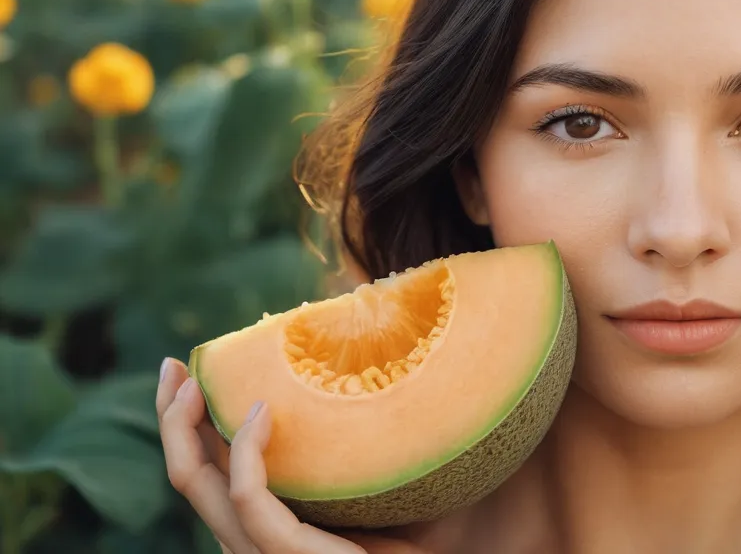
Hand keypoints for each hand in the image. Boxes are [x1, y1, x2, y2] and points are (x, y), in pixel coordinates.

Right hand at [157, 357, 427, 553]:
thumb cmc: (437, 513)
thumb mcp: (384, 458)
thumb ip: (361, 421)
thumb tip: (362, 341)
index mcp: (277, 516)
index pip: (214, 471)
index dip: (187, 423)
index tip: (185, 369)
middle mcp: (262, 536)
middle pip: (192, 478)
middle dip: (172, 420)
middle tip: (172, 368)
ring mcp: (270, 551)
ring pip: (202, 489)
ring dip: (186, 430)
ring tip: (194, 383)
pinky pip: (250, 503)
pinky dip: (245, 456)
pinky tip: (261, 413)